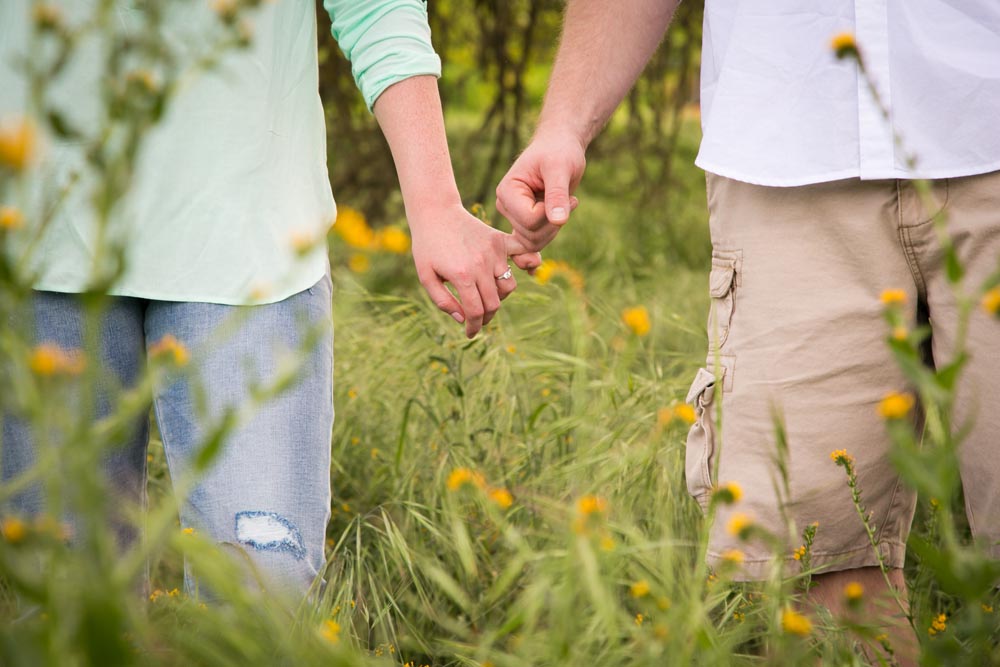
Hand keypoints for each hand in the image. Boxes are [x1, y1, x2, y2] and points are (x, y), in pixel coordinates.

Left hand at [410, 204, 540, 337]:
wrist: (436, 212)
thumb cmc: (427, 246)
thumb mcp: (425, 276)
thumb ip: (442, 301)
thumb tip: (462, 319)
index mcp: (461, 276)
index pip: (476, 312)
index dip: (474, 327)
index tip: (470, 333)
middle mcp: (481, 265)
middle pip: (493, 304)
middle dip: (485, 317)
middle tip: (476, 320)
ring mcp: (494, 252)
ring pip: (508, 287)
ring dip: (498, 298)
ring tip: (485, 298)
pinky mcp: (500, 241)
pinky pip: (522, 256)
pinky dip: (528, 265)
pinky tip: (528, 271)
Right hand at [496, 126, 585, 252]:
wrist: (560, 148)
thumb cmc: (559, 151)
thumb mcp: (561, 168)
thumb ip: (557, 195)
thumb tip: (559, 221)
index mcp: (507, 192)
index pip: (528, 221)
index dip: (550, 216)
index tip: (565, 197)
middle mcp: (506, 206)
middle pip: (529, 237)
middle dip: (554, 227)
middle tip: (570, 203)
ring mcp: (514, 217)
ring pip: (532, 244)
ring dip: (554, 231)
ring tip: (567, 206)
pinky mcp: (524, 223)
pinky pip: (528, 246)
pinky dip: (538, 251)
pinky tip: (538, 264)